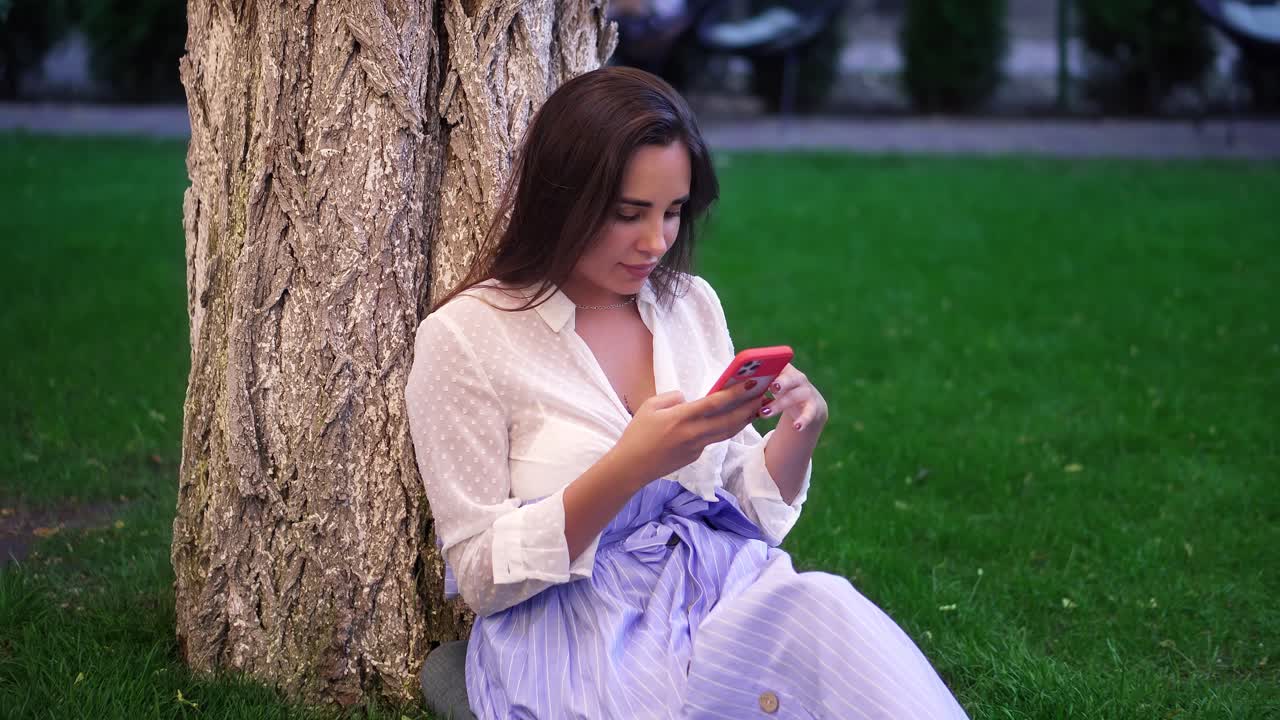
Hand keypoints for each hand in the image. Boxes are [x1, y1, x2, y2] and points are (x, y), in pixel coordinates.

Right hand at [612, 380, 769, 487]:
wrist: (632, 467)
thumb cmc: (637, 434)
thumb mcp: (649, 406)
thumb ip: (672, 398)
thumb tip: (688, 398)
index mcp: (682, 417)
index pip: (716, 403)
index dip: (737, 392)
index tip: (753, 382)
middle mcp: (694, 433)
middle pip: (729, 420)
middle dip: (749, 407)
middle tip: (764, 395)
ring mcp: (696, 447)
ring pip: (726, 432)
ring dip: (743, 420)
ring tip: (756, 408)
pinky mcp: (695, 456)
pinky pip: (713, 439)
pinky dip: (724, 429)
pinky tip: (731, 421)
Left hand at [759, 364, 827, 431]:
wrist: (810, 405)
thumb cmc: (783, 392)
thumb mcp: (772, 385)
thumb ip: (758, 382)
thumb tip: (730, 383)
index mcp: (786, 369)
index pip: (779, 364)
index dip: (772, 366)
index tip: (762, 369)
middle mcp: (798, 378)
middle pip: (789, 379)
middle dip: (780, 382)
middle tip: (770, 388)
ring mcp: (807, 393)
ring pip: (793, 397)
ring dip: (779, 405)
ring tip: (764, 413)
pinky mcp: (813, 408)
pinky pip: (809, 414)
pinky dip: (803, 421)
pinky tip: (797, 427)